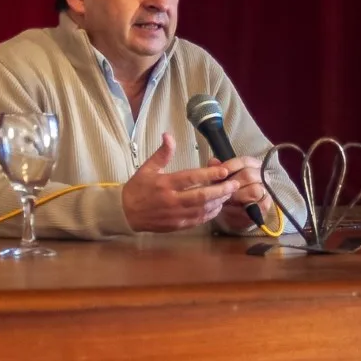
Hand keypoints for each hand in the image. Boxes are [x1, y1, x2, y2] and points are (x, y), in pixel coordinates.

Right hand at [121, 132, 240, 232]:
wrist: (125, 213)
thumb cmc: (137, 189)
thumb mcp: (147, 168)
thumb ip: (162, 153)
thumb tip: (168, 135)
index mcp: (165, 184)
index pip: (191, 178)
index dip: (210, 175)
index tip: (224, 171)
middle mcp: (172, 200)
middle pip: (202, 196)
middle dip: (221, 190)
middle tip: (234, 184)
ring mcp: (175, 215)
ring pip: (203, 209)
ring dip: (218, 202)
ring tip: (228, 193)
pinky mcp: (177, 225)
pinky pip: (198, 220)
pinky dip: (210, 213)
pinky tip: (217, 206)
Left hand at [211, 154, 275, 232]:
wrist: (232, 215)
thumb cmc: (227, 193)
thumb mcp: (220, 180)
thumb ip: (216, 169)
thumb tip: (213, 161)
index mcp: (253, 165)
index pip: (245, 161)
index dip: (231, 166)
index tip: (220, 172)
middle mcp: (263, 176)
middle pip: (249, 175)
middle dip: (232, 182)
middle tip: (220, 189)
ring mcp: (266, 191)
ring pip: (254, 189)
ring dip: (237, 195)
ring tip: (226, 199)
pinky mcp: (265, 205)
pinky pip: (255, 204)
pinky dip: (242, 206)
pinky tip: (232, 208)